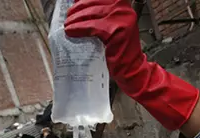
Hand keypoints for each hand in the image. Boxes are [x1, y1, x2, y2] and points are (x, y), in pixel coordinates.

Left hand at [65, 0, 198, 129]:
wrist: (131, 68)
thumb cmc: (119, 50)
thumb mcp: (111, 26)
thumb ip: (99, 15)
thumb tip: (79, 6)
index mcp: (122, 5)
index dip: (84, 1)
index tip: (74, 4)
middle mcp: (123, 9)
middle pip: (94, 2)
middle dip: (77, 9)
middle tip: (68, 17)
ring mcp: (121, 19)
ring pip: (91, 14)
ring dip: (76, 20)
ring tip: (67, 25)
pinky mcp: (116, 31)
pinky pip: (92, 26)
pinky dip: (79, 29)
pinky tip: (71, 32)